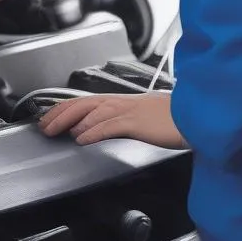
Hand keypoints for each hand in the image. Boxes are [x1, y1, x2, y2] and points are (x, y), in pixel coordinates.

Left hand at [38, 92, 186, 148]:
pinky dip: (93, 131)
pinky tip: (82, 138)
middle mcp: (123, 102)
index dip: (65, 108)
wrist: (197, 116)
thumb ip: (124, 121)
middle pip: (83, 104)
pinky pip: (110, 125)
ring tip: (55, 131)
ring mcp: (130, 110)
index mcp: (123, 101)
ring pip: (92, 111)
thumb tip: (102, 129)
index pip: (86, 101)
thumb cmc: (174, 119)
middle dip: (60, 113)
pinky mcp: (138, 122)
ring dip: (71, 121)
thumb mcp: (144, 118)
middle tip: (44, 125)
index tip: (50, 117)